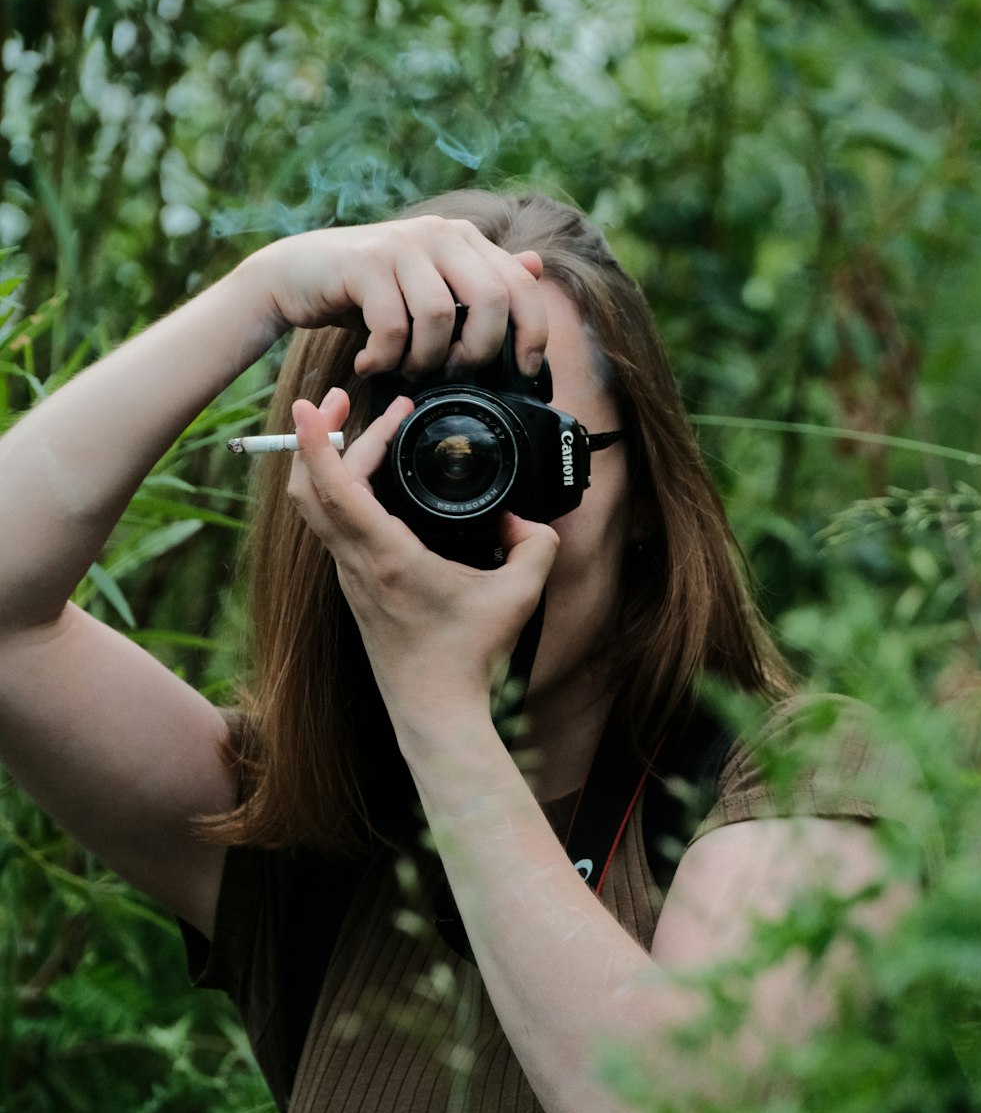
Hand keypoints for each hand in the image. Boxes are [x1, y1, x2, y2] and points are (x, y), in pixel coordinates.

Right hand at [241, 215, 546, 377]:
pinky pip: (392, 325)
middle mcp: (438, 234)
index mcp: (464, 240)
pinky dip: (384, 358)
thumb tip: (536, 265)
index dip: (532, 332)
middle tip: (452, 373)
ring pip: (440, 316)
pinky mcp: (363, 263)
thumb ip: (479, 278)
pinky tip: (369, 364)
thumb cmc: (368, 290)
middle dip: (478, 351)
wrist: (293, 274)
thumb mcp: (428, 284)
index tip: (523, 372)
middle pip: (491, 299)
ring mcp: (401, 244)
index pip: (521, 284)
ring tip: (404, 370)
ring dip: (424, 359)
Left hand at [286, 388, 559, 740]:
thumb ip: (535, 546)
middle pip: (312, 487)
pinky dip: (344, 490)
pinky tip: (374, 480)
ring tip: (368, 430)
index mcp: (386, 557)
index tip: (313, 404)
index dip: (318, 441)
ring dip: (334, 462)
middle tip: (351, 399)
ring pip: (319, 507)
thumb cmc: (470, 658)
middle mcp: (356, 564)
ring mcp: (350, 577)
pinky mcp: (356, 588)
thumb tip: (525, 522)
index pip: (335, 489)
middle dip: (324, 435)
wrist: (436, 713)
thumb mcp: (519, 596)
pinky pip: (335, 526)